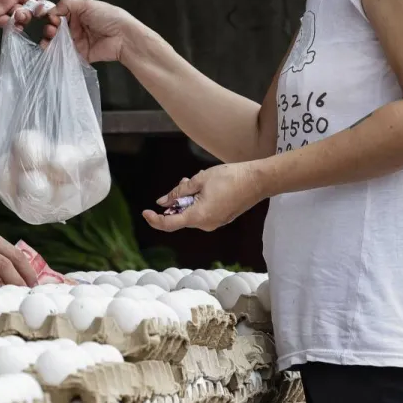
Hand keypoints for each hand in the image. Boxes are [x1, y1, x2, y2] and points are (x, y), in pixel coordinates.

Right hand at [43, 0, 145, 63]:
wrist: (123, 37)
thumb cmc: (108, 17)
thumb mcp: (87, 4)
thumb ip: (67, 4)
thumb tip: (51, 10)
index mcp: (79, 13)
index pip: (59, 13)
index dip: (52, 15)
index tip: (50, 18)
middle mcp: (76, 26)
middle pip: (56, 27)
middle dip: (50, 27)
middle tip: (52, 29)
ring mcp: (77, 41)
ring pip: (57, 40)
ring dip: (50, 38)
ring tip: (50, 37)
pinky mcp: (79, 54)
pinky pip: (64, 53)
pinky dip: (54, 51)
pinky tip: (49, 48)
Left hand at [143, 163, 266, 232]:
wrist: (257, 181)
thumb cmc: (230, 177)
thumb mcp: (199, 180)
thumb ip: (178, 191)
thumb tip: (163, 202)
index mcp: (198, 216)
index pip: (169, 224)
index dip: (154, 220)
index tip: (145, 212)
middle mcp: (206, 224)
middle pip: (180, 216)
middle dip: (176, 201)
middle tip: (183, 182)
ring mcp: (215, 223)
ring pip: (191, 213)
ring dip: (188, 199)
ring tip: (196, 180)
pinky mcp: (221, 218)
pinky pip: (202, 213)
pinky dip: (197, 202)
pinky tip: (205, 187)